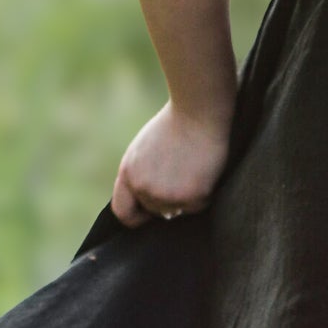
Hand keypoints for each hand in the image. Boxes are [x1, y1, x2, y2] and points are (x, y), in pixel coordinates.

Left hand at [111, 102, 231, 227]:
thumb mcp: (143, 150)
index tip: (149, 213)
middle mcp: (143, 188)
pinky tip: (204, 170)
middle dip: (167, 199)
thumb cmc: (175, 125)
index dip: (137, 215)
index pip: (123, 212)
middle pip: (155, 211)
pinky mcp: (191, 197)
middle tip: (181, 174)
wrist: (198, 112)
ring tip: (192, 169)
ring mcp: (167, 195)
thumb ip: (139, 175)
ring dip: (185, 196)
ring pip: (176, 210)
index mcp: (128, 174)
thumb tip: (145, 201)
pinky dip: (203, 193)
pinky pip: (197, 206)